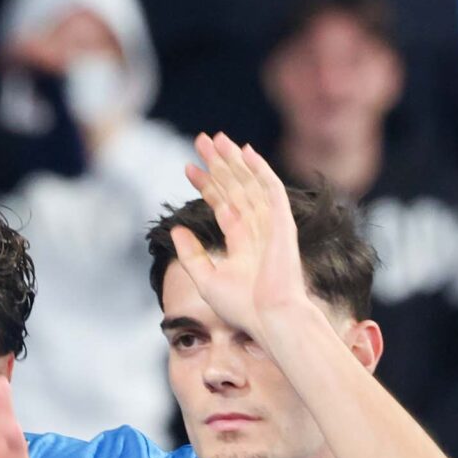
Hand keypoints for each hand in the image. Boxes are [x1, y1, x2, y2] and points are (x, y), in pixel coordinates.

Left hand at [172, 134, 312, 333]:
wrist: (270, 319)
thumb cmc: (243, 308)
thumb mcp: (205, 279)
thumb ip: (191, 254)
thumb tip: (175, 230)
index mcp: (241, 241)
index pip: (222, 203)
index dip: (206, 184)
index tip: (188, 168)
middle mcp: (256, 229)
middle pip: (235, 187)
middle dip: (219, 163)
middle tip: (201, 140)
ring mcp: (270, 225)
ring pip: (250, 183)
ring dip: (234, 160)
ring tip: (217, 138)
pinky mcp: (281, 223)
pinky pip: (271, 190)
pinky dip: (260, 169)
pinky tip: (246, 151)